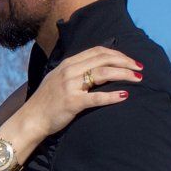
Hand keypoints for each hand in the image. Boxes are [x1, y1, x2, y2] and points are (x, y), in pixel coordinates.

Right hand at [16, 47, 142, 138]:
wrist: (31, 119)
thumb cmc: (47, 102)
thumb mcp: (58, 79)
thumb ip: (75, 71)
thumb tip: (98, 67)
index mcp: (68, 64)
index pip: (97, 51)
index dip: (118, 53)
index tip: (130, 61)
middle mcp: (69, 71)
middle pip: (104, 59)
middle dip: (126, 62)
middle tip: (140, 68)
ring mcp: (70, 86)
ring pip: (103, 73)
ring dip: (124, 74)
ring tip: (138, 79)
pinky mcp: (72, 102)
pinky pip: (97, 97)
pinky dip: (113, 96)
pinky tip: (125, 96)